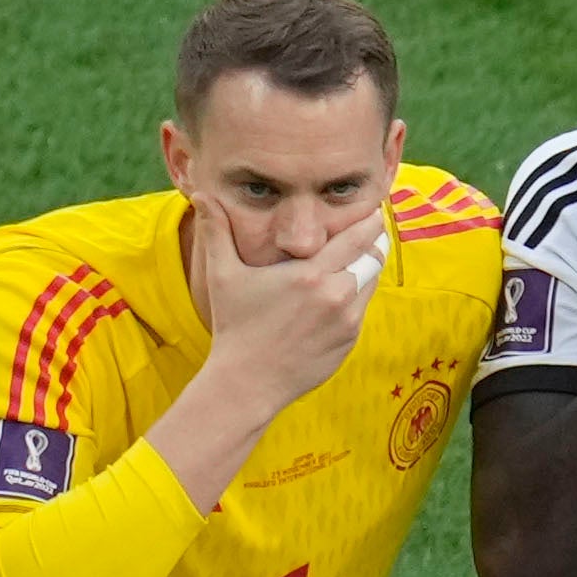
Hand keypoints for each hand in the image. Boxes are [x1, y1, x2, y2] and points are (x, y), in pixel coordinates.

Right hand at [187, 196, 381, 409]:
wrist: (247, 383)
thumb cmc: (234, 326)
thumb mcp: (223, 275)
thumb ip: (218, 231)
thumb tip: (202, 194)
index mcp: (311, 274)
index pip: (357, 238)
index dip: (369, 222)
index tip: (372, 212)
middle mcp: (336, 296)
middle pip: (373, 258)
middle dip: (374, 244)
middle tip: (371, 232)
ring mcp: (346, 322)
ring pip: (371, 285)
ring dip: (366, 271)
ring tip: (357, 259)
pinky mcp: (349, 343)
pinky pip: (361, 311)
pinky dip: (356, 298)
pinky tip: (341, 293)